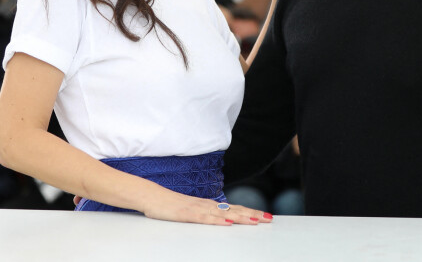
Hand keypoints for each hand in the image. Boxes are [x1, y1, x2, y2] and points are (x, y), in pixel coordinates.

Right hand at [144, 193, 272, 224]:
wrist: (152, 196)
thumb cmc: (170, 205)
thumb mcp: (191, 212)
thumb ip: (205, 215)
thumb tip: (220, 221)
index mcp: (209, 206)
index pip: (234, 209)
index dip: (250, 212)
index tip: (265, 216)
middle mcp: (207, 205)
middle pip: (234, 210)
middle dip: (252, 215)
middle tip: (269, 218)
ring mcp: (197, 209)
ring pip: (223, 214)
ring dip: (240, 217)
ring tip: (256, 221)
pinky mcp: (187, 214)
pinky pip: (205, 218)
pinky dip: (217, 221)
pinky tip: (227, 223)